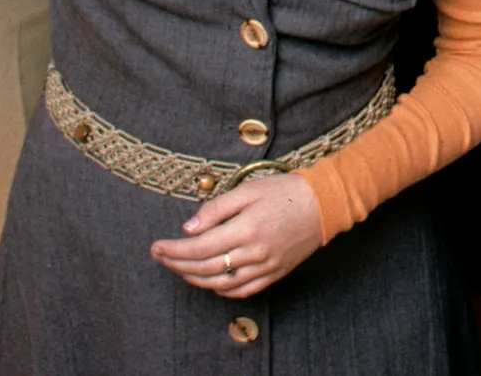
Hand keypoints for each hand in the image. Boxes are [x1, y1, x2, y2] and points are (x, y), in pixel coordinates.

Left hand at [153, 173, 322, 299]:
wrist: (324, 204)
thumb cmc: (285, 191)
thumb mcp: (248, 189)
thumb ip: (217, 208)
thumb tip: (188, 228)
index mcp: (246, 229)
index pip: (199, 248)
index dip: (174, 250)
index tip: (156, 247)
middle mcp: (254, 253)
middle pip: (205, 268)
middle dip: (177, 264)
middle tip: (160, 257)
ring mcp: (265, 267)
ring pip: (221, 284)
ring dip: (194, 279)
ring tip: (179, 269)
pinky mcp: (274, 274)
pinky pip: (242, 291)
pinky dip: (221, 290)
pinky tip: (210, 281)